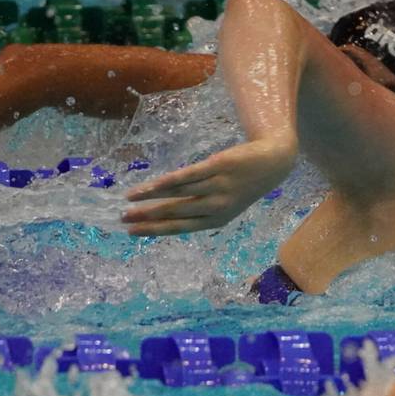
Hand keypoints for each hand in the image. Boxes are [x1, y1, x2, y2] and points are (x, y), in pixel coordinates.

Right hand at [121, 132, 296, 235]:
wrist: (272, 163)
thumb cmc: (243, 185)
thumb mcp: (225, 204)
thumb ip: (199, 209)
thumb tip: (164, 212)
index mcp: (217, 220)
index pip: (179, 227)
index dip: (154, 230)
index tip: (132, 232)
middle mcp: (216, 207)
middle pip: (174, 213)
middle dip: (146, 216)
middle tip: (122, 218)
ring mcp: (217, 186)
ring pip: (177, 194)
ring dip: (150, 197)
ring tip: (129, 198)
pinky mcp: (217, 167)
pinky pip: (187, 176)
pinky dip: (166, 182)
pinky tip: (151, 185)